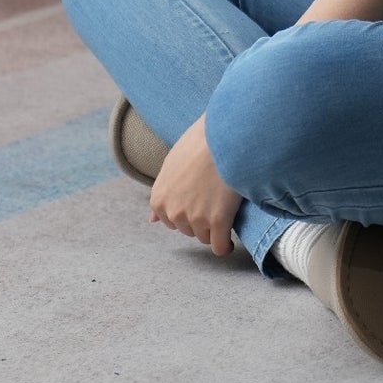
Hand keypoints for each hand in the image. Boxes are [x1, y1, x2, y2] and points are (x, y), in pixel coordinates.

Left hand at [148, 115, 244, 256]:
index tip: (200, 201)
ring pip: (205, 237)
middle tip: (214, 197)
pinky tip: (230, 239)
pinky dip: (224, 246)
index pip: (171, 222)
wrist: (224, 136)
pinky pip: (219, 247)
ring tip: (223, 207)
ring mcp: (195, 218)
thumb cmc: (200, 144)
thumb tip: (151, 220)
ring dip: (214, 228)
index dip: (187, 211)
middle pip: (188, 230)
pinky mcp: (217, 221)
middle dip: (200, 219)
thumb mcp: (171, 165)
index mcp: (159, 198)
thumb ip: (162, 193)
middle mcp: (173, 212)